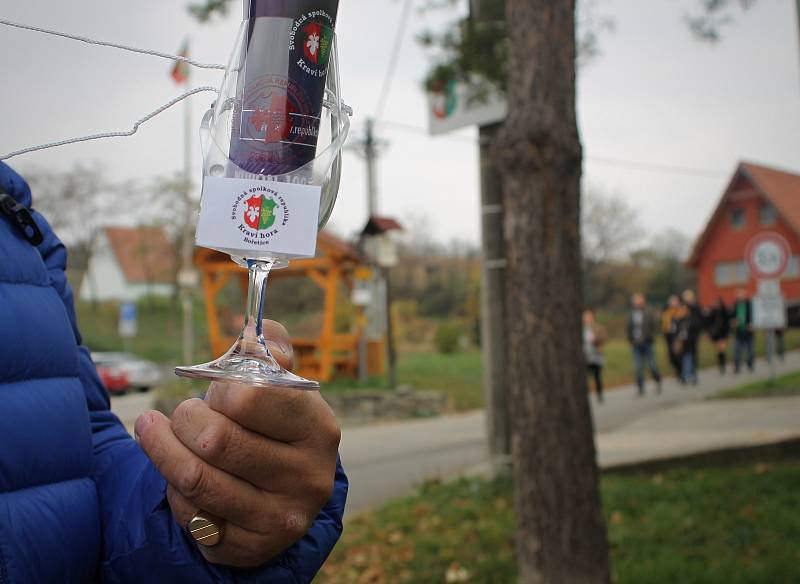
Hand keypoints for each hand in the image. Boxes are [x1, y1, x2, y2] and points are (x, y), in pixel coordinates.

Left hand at [135, 320, 340, 567]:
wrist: (286, 497)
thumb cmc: (277, 430)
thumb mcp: (283, 389)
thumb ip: (270, 351)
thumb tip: (254, 327)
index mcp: (319, 428)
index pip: (250, 397)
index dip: (220, 388)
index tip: (215, 389)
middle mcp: (308, 477)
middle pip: (215, 440)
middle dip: (185, 419)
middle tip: (182, 412)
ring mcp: (281, 517)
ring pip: (194, 478)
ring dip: (162, 449)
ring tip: (153, 429)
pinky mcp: (250, 548)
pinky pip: (191, 514)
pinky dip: (174, 490)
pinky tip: (177, 475)